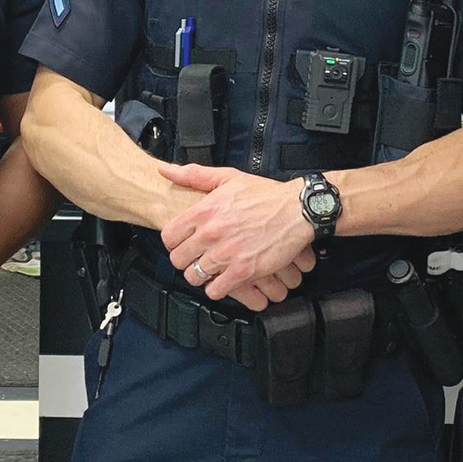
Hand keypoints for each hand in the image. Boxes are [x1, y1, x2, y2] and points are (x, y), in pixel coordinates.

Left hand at [158, 164, 316, 301]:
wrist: (296, 211)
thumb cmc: (265, 195)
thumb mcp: (228, 178)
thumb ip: (194, 175)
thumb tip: (166, 170)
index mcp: (204, 211)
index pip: (168, 236)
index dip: (174, 242)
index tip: (183, 243)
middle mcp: (211, 233)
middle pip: (178, 260)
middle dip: (186, 260)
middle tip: (197, 258)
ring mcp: (226, 254)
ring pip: (194, 277)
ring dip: (201, 275)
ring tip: (211, 269)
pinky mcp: (243, 272)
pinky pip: (215, 291)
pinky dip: (217, 288)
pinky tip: (224, 279)